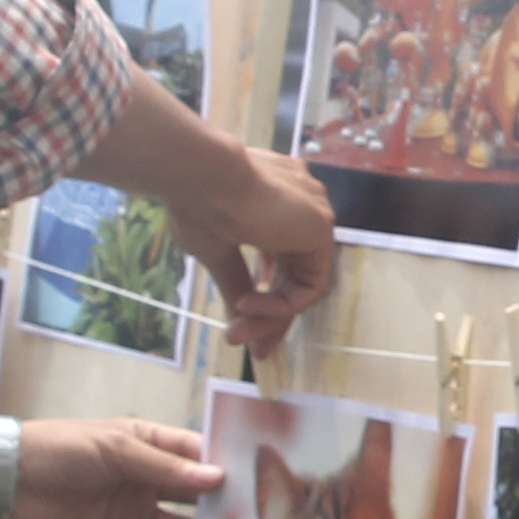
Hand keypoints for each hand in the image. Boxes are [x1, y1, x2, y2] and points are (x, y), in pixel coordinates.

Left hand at [6, 415, 218, 518]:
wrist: (6, 484)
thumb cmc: (59, 450)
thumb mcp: (114, 450)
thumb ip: (164, 467)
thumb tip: (215, 478)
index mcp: (147, 447)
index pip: (196, 456)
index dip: (224, 467)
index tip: (261, 478)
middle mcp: (146, 482)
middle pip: (193, 497)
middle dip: (221, 508)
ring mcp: (133, 517)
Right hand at [81, 81, 338, 354]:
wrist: (198, 175)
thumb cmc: (197, 203)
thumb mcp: (216, 250)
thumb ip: (235, 282)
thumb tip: (238, 319)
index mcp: (275, 202)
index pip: (280, 259)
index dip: (262, 295)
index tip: (237, 324)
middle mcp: (300, 205)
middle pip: (293, 275)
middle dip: (266, 316)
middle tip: (241, 343)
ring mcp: (313, 214)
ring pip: (301, 283)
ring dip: (270, 315)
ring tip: (238, 333)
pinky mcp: (321, 228)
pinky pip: (310, 285)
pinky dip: (282, 304)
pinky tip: (249, 305)